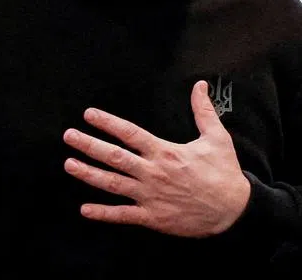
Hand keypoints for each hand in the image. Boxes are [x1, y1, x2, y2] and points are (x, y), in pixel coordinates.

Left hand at [62, 80, 251, 236]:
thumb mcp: (217, 137)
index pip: (130, 133)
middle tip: (69, 136)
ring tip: (69, 164)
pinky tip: (85, 209)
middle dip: (89, 145)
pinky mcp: (152, 217)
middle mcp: (153, 172)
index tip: (90, 115)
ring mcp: (150, 196)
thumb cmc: (224, 172)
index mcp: (166, 152)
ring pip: (112, 184)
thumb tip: (199, 85)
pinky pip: (122, 214)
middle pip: (114, 157)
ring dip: (88, 174)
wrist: (232, 209)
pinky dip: (103, 213)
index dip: (108, 123)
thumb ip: (203, 111)